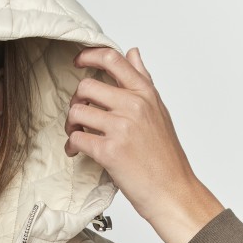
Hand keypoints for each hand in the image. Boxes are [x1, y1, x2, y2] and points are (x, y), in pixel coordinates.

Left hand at [64, 47, 222, 242]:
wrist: (172, 189)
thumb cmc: (165, 155)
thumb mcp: (158, 111)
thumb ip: (142, 81)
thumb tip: (133, 53)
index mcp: (145, 94)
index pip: (113, 60)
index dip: (89, 56)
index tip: (78, 61)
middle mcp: (134, 106)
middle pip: (86, 87)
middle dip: (76, 101)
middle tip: (78, 116)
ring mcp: (121, 127)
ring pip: (77, 112)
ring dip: (71, 124)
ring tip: (77, 135)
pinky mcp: (109, 150)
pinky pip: (76, 138)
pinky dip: (71, 145)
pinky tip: (77, 151)